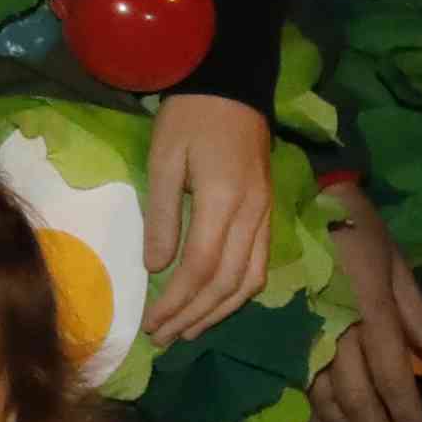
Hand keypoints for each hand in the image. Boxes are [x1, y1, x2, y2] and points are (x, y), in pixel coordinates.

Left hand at [139, 91, 274, 343]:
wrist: (232, 83)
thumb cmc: (189, 116)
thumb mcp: (164, 159)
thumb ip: (162, 215)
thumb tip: (156, 269)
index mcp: (223, 200)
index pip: (200, 268)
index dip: (176, 302)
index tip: (151, 323)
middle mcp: (252, 214)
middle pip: (226, 283)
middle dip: (194, 316)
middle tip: (164, 338)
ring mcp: (266, 213)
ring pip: (250, 280)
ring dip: (219, 311)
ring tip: (188, 330)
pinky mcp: (269, 211)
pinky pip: (261, 264)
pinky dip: (240, 292)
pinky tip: (218, 303)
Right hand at [303, 186, 421, 421]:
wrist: (296, 202)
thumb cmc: (355, 229)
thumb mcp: (396, 263)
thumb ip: (419, 316)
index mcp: (372, 310)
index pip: (393, 376)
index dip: (407, 413)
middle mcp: (337, 329)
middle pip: (358, 397)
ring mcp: (304, 334)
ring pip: (324, 398)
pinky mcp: (281, 335)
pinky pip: (296, 384)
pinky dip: (312, 411)